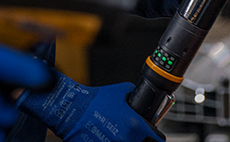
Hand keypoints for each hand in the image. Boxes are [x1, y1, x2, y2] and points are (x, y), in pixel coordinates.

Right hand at [17, 73, 161, 141]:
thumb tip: (142, 100)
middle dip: (142, 141)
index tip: (153, 137)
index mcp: (134, 126)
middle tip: (137, 137)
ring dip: (127, 141)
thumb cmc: (93, 101)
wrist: (72, 111)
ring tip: (119, 135)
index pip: (157, 141)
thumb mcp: (121, 91)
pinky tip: (108, 138)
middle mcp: (126, 140)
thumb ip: (135, 97)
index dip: (155, 138)